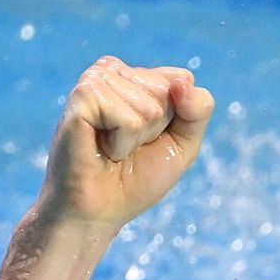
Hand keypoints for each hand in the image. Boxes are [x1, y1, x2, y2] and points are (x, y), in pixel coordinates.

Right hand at [33, 56, 214, 230]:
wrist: (100, 209)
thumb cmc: (137, 178)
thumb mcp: (183, 144)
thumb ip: (198, 111)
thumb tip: (182, 81)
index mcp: (137, 76)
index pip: (184, 80)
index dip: (178, 120)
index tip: (152, 138)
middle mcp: (114, 71)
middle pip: (170, 91)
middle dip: (157, 129)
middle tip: (128, 145)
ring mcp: (96, 80)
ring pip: (150, 106)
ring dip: (137, 138)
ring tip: (113, 147)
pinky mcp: (82, 96)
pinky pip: (128, 119)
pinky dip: (122, 143)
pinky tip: (102, 147)